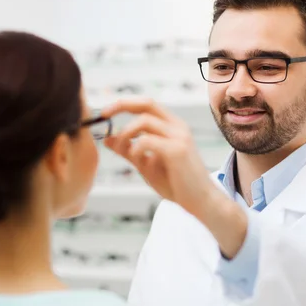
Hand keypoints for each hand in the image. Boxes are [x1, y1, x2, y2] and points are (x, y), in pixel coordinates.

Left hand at [100, 98, 220, 217]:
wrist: (201, 201)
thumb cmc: (178, 184)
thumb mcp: (148, 165)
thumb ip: (130, 151)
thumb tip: (108, 139)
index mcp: (173, 127)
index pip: (147, 104)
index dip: (124, 104)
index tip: (105, 113)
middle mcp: (178, 127)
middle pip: (147, 103)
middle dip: (121, 105)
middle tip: (104, 115)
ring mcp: (179, 137)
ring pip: (144, 120)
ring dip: (125, 133)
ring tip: (123, 151)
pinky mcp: (177, 150)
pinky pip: (147, 141)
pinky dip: (135, 149)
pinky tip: (138, 161)